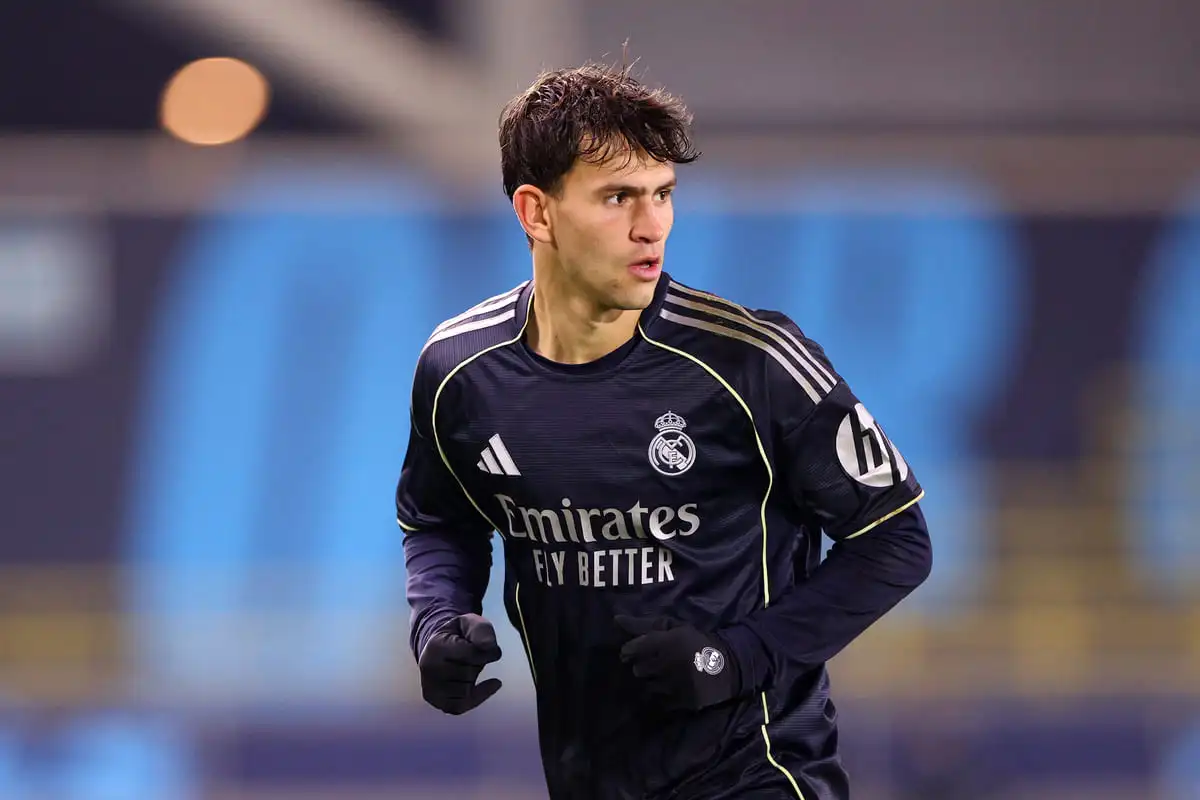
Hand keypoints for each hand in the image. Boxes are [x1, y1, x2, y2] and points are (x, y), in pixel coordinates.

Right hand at [418, 613, 502, 713]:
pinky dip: (478, 697)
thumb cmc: (459, 634)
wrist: (440, 646)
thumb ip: (481, 630)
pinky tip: (492, 684)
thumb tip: (489, 646)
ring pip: (465, 691)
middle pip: (469, 673)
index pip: (472, 654)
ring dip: (473, 679)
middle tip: (471, 656)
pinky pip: (460, 706)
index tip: (491, 648)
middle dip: (477, 664)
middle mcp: (428, 668)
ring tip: (467, 666)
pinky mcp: (437, 700)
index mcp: (435, 646)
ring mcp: (430, 686)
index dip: (488, 651)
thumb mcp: (471, 623)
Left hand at [615, 615, 740, 710]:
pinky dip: (664, 694)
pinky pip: (660, 701)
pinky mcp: (681, 702)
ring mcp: (673, 685)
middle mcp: (666, 664)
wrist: (728, 665)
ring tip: (665, 675)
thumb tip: (616, 619)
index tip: (635, 651)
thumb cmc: (697, 641)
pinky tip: (673, 687)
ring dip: (653, 680)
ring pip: (648, 686)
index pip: (631, 650)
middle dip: (643, 665)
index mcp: (664, 642)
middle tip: (656, 662)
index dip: (630, 651)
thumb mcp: (673, 627)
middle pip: (637, 669)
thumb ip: (643, 625)